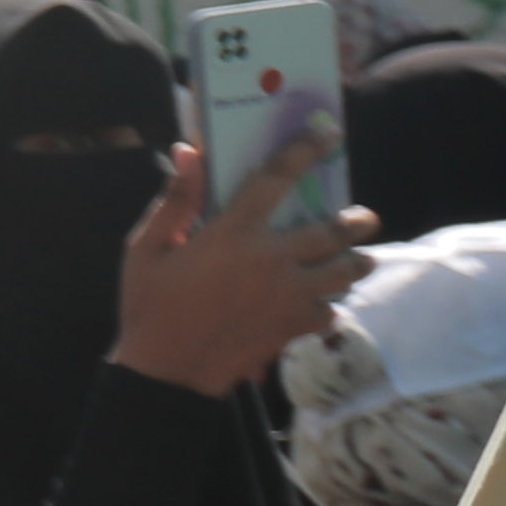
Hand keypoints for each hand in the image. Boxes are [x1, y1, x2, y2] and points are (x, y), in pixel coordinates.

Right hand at [116, 137, 367, 397]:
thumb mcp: (145, 249)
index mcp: (233, 234)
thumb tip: (189, 150)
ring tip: (352, 260)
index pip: (278, 178)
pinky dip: (329, 304)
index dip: (306, 150)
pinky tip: (316, 303)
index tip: (329, 133)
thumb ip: (175, 200)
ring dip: (354, 262)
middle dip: (357, 221)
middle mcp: (272, 260)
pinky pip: (331, 309)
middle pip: (338, 230)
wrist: (167, 373)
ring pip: (349, 270)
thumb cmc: (149, 305)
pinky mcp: (296, 326)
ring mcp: (290, 295)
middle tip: (360, 218)